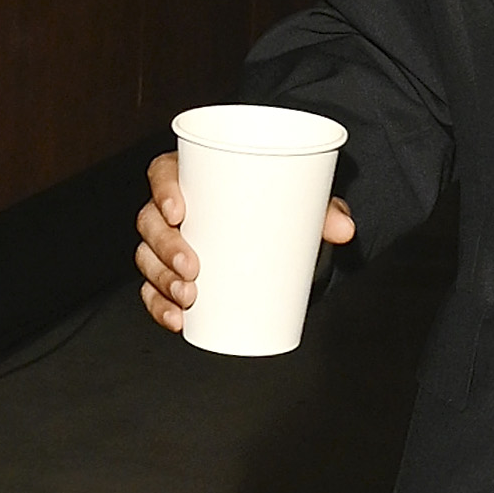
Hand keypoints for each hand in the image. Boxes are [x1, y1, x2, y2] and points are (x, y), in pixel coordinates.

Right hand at [137, 154, 352, 332]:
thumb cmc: (278, 206)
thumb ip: (323, 211)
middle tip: (194, 268)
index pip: (163, 173)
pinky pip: (154, 290)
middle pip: (150, 222)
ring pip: (148, 258)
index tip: (180, 211)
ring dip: (161, 281)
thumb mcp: (300, 203)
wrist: (277, 235)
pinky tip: (176, 319)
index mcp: (194, 175)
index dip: (163, 190)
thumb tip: (346, 229)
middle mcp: (174, 208)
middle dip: (165, 248)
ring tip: (189, 298)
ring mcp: (169, 243)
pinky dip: (160, 306)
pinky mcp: (174, 274)